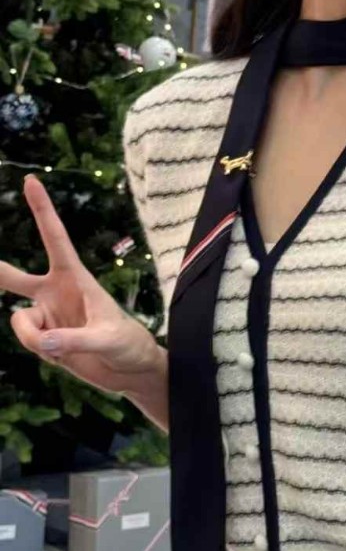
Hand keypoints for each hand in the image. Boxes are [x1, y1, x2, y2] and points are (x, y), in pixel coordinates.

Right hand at [0, 174, 162, 396]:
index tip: (31, 180)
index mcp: (75, 278)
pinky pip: (29, 342)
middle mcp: (55, 292)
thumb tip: (43, 342)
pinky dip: (43, 353)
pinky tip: (63, 357)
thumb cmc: (128, 344)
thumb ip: (75, 340)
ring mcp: (47, 314)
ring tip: (59, 348)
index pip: (55, 239)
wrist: (129, 370)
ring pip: (19, 322)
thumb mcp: (108, 339)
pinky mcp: (44, 337)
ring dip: (33, 338)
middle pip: (12, 278)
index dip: (42, 210)